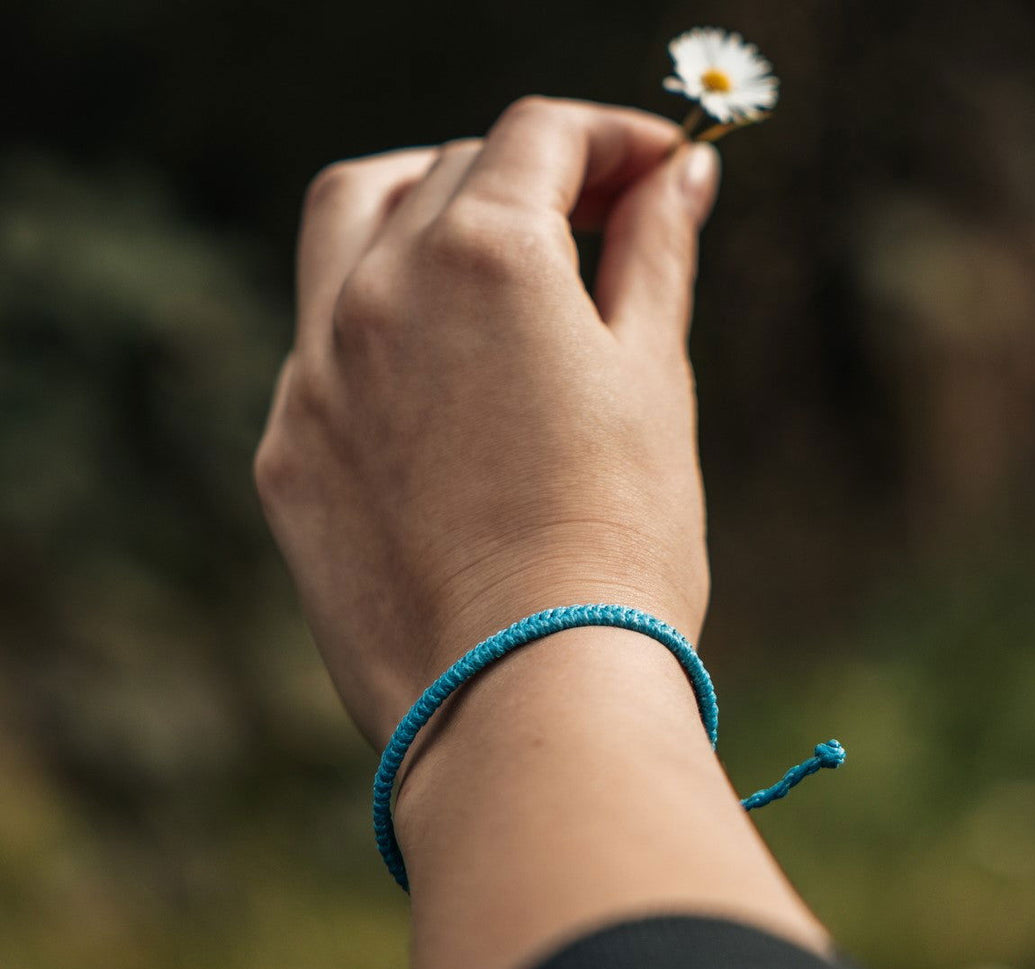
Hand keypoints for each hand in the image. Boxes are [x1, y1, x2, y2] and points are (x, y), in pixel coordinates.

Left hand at [254, 97, 721, 749]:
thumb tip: (680, 175)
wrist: (528, 698)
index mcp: (482, 257)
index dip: (611, 138)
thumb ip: (656, 256)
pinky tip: (435, 384)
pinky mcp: (287, 456)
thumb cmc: (622, 547)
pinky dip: (378, 325)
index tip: (657, 172)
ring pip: (350, 229)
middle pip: (447, 172)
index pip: (539, 136)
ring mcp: (313, 376)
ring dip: (423, 213)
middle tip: (599, 225)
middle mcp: (375, 294)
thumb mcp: (653, 382)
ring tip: (491, 263)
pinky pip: (320, 345)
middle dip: (531, 177)